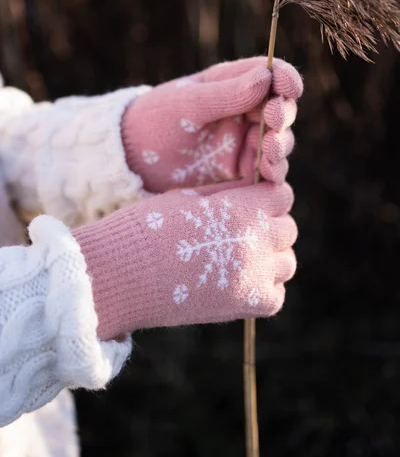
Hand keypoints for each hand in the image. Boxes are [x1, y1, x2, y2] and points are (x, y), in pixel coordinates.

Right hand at [74, 179, 296, 339]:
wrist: (116, 275)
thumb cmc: (145, 228)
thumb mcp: (187, 197)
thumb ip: (227, 195)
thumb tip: (252, 193)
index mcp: (240, 210)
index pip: (281, 195)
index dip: (266, 196)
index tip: (251, 201)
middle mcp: (254, 243)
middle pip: (287, 229)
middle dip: (269, 225)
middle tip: (241, 230)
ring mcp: (252, 278)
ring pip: (286, 262)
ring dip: (269, 256)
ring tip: (239, 256)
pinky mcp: (243, 306)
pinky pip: (275, 294)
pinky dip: (264, 287)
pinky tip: (238, 280)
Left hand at [122, 57, 302, 192]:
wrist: (129, 160)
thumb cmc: (153, 121)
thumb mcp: (188, 104)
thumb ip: (226, 93)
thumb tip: (267, 76)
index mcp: (232, 85)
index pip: (271, 75)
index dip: (285, 80)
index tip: (290, 88)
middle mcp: (243, 113)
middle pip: (280, 110)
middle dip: (282, 115)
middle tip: (274, 121)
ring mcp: (243, 144)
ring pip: (278, 143)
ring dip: (280, 145)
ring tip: (270, 150)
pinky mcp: (240, 173)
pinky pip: (266, 173)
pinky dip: (273, 173)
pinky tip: (270, 175)